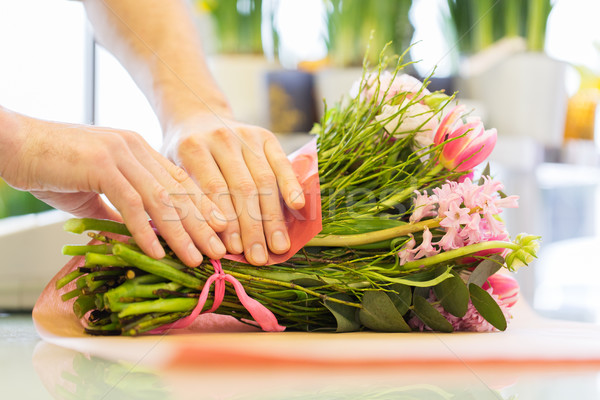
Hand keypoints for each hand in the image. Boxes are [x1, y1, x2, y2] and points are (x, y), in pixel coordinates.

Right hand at [0, 109, 226, 265]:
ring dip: (181, 233)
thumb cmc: (52, 168)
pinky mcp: (101, 165)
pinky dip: (145, 230)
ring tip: (198, 258)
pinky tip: (158, 252)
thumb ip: (119, 208)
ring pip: (161, 199)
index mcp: (139, 151)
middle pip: (178, 192)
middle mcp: (136, 149)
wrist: (14, 144)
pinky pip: (131, 203)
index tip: (220, 231)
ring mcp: (120, 155)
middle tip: (222, 250)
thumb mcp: (96, 191)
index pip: (179, 182)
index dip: (202, 208)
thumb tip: (137, 233)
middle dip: (202, 224)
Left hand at [163, 113, 305, 264]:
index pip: (215, 190)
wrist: (196, 116)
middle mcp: (222, 138)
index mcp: (193, 148)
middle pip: (243, 188)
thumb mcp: (171, 172)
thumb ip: (186, 201)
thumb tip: (205, 243)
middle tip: (259, 258)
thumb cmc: (181, 156)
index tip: (234, 251)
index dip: (227, 222)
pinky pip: (282, 163)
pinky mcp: (265, 135)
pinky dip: (291, 184)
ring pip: (264, 180)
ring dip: (273, 217)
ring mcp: (246, 135)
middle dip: (253, 227)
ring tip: (279, 246)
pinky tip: (298, 206)